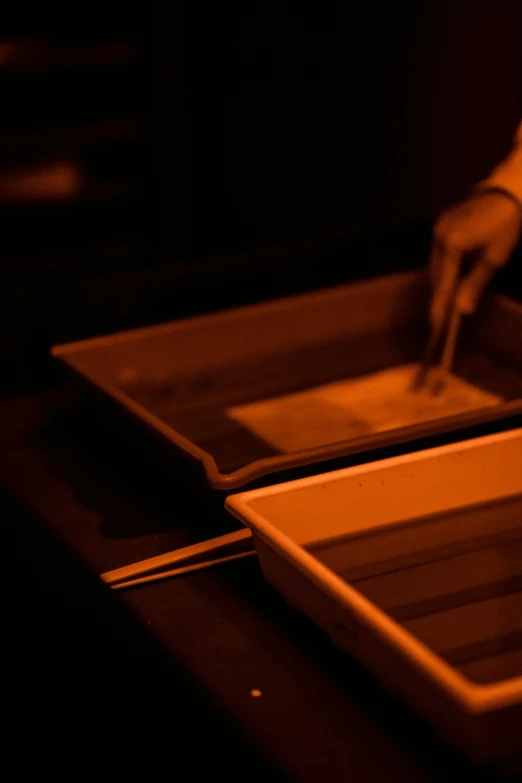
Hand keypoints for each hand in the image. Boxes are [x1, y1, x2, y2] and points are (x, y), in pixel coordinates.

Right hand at [429, 190, 521, 329]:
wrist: (510, 191)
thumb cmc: (507, 225)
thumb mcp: (496, 257)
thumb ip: (476, 284)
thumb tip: (462, 310)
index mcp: (452, 244)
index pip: (443, 282)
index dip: (439, 305)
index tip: (435, 325)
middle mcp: (439, 235)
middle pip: (435, 274)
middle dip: (439, 294)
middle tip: (441, 316)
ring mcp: (438, 227)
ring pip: (435, 263)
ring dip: (442, 280)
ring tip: (446, 298)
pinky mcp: (442, 222)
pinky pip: (439, 251)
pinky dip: (444, 265)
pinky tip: (451, 275)